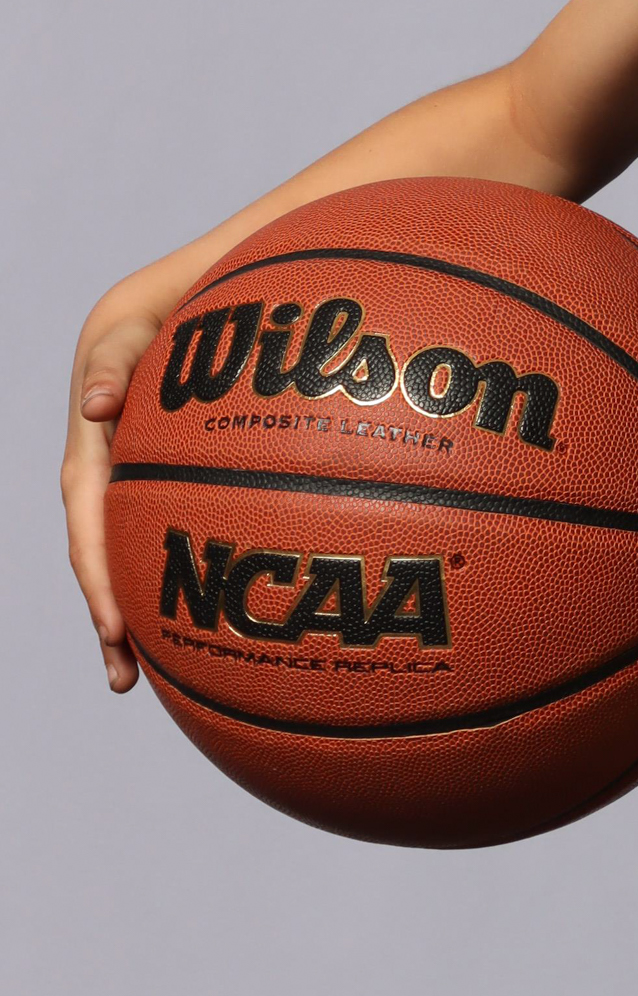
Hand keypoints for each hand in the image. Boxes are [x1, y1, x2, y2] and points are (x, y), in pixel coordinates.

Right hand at [61, 306, 163, 690]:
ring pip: (124, 563)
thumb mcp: (126, 335)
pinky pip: (154, 544)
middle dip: (108, 621)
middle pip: (100, 563)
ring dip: (129, 618)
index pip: (87, 529)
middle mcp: (101, 486)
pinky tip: (192, 625)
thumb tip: (92, 405)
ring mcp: (125, 494)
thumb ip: (114, 364)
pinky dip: (163, 583)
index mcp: (89, 460)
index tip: (114, 627)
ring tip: (143, 679)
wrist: (157, 316)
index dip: (98, 578)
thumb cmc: (144, 325)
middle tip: (125, 677)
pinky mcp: (152, 494)